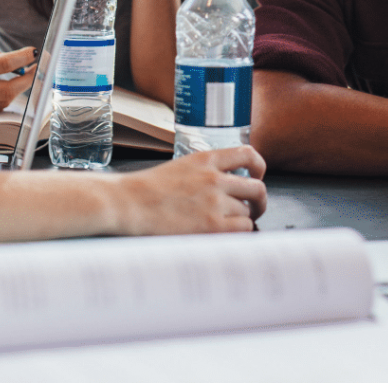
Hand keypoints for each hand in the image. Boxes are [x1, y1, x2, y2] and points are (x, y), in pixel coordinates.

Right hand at [0, 41, 35, 112]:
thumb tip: (16, 59)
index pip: (3, 65)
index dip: (23, 58)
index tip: (33, 52)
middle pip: (7, 89)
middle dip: (27, 78)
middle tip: (36, 67)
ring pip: (3, 101)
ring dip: (19, 88)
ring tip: (24, 75)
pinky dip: (5, 97)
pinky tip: (9, 86)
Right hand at [112, 146, 267, 234]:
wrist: (128, 203)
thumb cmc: (146, 189)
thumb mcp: (181, 166)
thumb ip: (206, 172)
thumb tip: (227, 185)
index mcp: (206, 158)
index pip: (248, 154)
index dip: (259, 166)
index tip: (257, 175)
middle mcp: (215, 178)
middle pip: (257, 187)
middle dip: (259, 200)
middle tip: (254, 207)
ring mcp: (214, 201)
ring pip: (249, 210)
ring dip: (243, 218)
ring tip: (231, 224)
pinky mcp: (211, 225)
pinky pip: (243, 228)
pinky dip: (239, 232)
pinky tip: (226, 233)